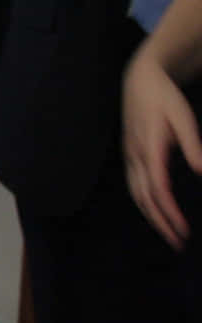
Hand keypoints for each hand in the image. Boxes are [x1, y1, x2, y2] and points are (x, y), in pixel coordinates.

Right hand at [122, 46, 201, 248]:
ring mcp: (129, 155)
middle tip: (179, 243)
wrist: (139, 79)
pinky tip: (154, 211)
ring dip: (150, 216)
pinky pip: (133, 185)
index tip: (184, 231)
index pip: (158, 188)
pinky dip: (143, 203)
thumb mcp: (183, 116)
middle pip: (143, 197)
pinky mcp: (129, 153)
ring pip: (135, 193)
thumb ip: (193, 145)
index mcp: (150, 147)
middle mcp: (135, 155)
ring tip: (168, 234)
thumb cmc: (164, 96)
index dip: (170, 212)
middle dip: (160, 223)